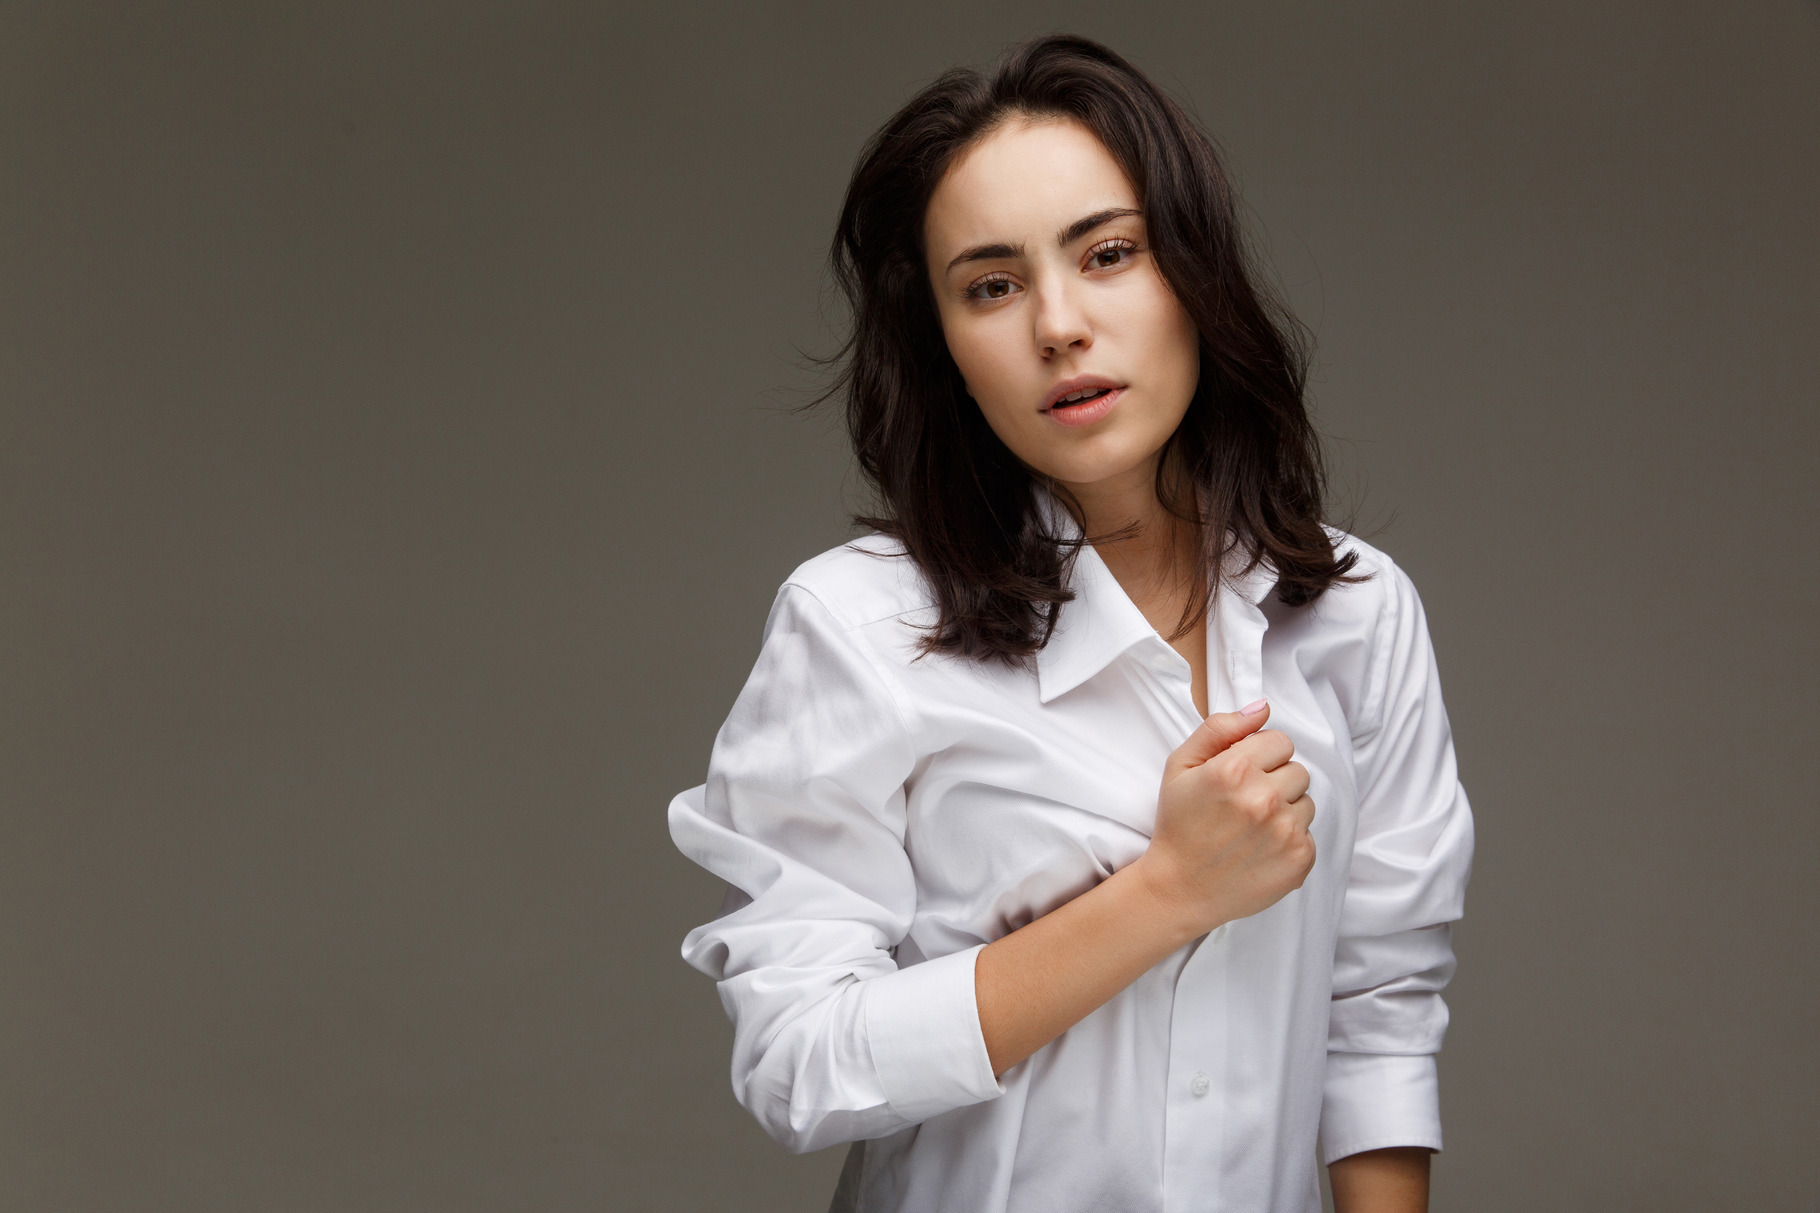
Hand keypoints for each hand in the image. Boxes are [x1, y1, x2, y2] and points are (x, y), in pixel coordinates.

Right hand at [1132, 700, 1315, 935]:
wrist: (1180, 889)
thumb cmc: (1179, 824)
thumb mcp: (1180, 766)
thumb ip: (1219, 728)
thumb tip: (1262, 708)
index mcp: (1234, 770)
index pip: (1280, 741)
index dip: (1260, 755)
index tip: (1242, 774)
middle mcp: (1264, 799)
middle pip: (1298, 769)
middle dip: (1275, 781)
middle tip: (1245, 803)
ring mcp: (1285, 832)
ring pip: (1306, 801)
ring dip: (1285, 810)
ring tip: (1253, 828)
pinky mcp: (1299, 860)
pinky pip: (1309, 833)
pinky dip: (1290, 840)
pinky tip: (1261, 849)